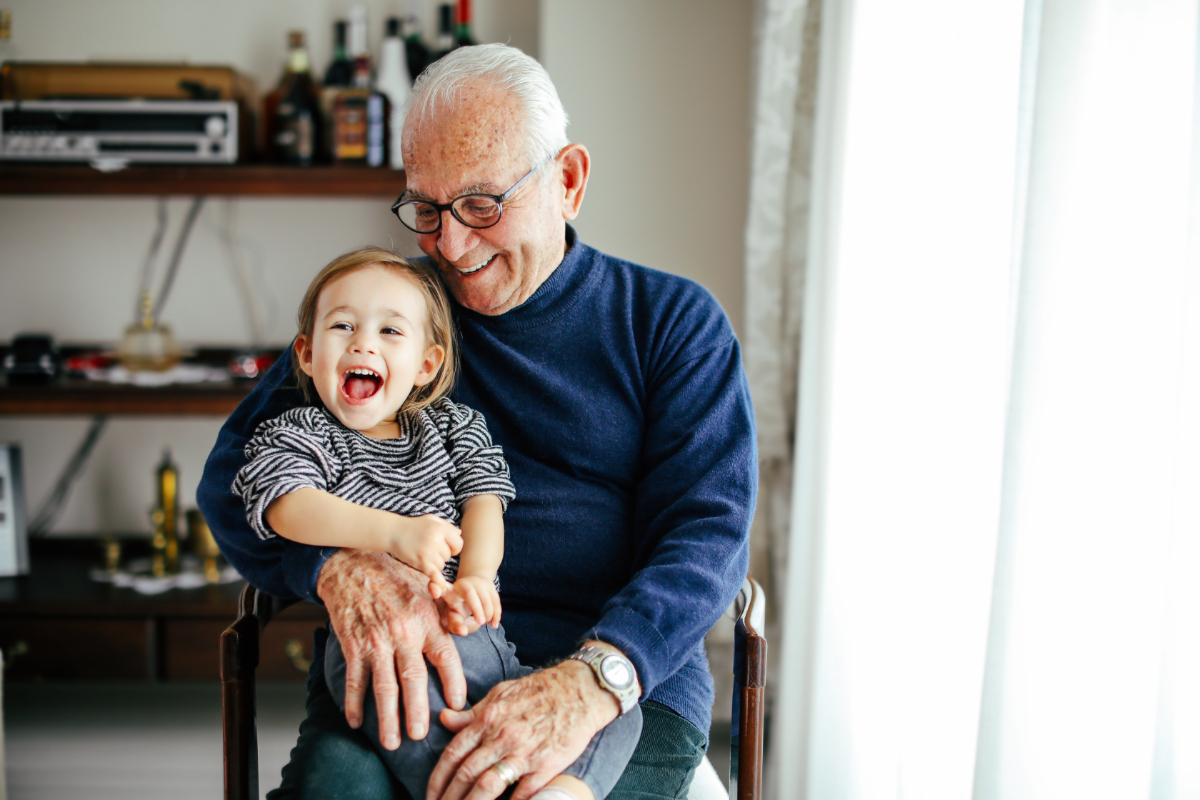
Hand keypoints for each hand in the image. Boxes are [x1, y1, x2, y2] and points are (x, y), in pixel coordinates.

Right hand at [317, 549, 467, 749]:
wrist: (355, 564)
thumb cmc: (397, 578)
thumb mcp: (428, 589)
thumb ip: (449, 610)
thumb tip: (470, 625)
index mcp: (426, 620)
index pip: (445, 657)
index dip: (453, 682)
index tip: (457, 706)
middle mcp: (403, 632)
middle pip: (413, 679)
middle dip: (416, 711)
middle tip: (420, 736)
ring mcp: (376, 640)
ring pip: (383, 686)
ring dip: (387, 717)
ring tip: (392, 742)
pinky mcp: (353, 644)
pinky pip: (355, 679)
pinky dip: (353, 703)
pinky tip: (356, 722)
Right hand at [387, 514, 462, 591]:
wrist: (393, 532)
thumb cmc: (413, 526)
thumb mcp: (432, 520)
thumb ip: (447, 526)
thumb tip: (459, 535)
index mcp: (441, 528)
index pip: (458, 544)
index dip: (453, 547)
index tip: (446, 547)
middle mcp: (436, 539)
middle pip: (449, 556)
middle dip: (441, 555)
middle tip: (428, 549)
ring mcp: (429, 551)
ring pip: (441, 566)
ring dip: (434, 564)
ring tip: (423, 554)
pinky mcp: (421, 562)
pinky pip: (435, 575)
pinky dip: (438, 582)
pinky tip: (441, 587)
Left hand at [426, 660, 619, 799]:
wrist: (580, 690)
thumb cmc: (540, 690)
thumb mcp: (500, 693)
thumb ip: (472, 712)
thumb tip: (444, 719)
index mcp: (488, 718)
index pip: (453, 754)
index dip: (438, 780)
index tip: (430, 796)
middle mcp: (502, 736)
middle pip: (466, 774)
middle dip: (449, 799)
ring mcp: (524, 752)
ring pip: (488, 786)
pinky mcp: (546, 765)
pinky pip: (522, 793)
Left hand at [440, 574, 501, 635]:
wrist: (474, 583)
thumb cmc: (460, 604)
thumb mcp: (453, 612)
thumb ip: (455, 624)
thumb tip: (463, 631)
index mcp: (450, 591)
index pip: (442, 589)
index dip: (435, 588)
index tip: (435, 593)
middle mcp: (463, 585)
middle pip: (469, 594)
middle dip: (476, 609)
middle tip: (480, 623)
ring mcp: (478, 583)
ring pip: (484, 598)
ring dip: (487, 613)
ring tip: (484, 623)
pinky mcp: (490, 586)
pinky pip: (495, 600)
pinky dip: (496, 614)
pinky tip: (494, 624)